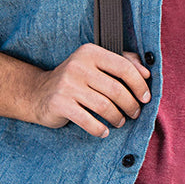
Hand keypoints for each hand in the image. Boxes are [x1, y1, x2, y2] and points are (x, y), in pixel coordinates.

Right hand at [28, 45, 150, 135]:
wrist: (38, 93)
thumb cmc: (76, 80)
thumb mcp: (96, 64)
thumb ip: (123, 62)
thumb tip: (146, 72)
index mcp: (90, 52)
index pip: (123, 67)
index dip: (139, 84)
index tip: (146, 97)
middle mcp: (78, 65)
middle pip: (116, 89)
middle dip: (131, 104)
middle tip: (134, 113)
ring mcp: (67, 85)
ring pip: (105, 106)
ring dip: (117, 117)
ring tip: (120, 121)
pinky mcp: (59, 104)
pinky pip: (88, 121)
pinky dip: (100, 129)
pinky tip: (104, 131)